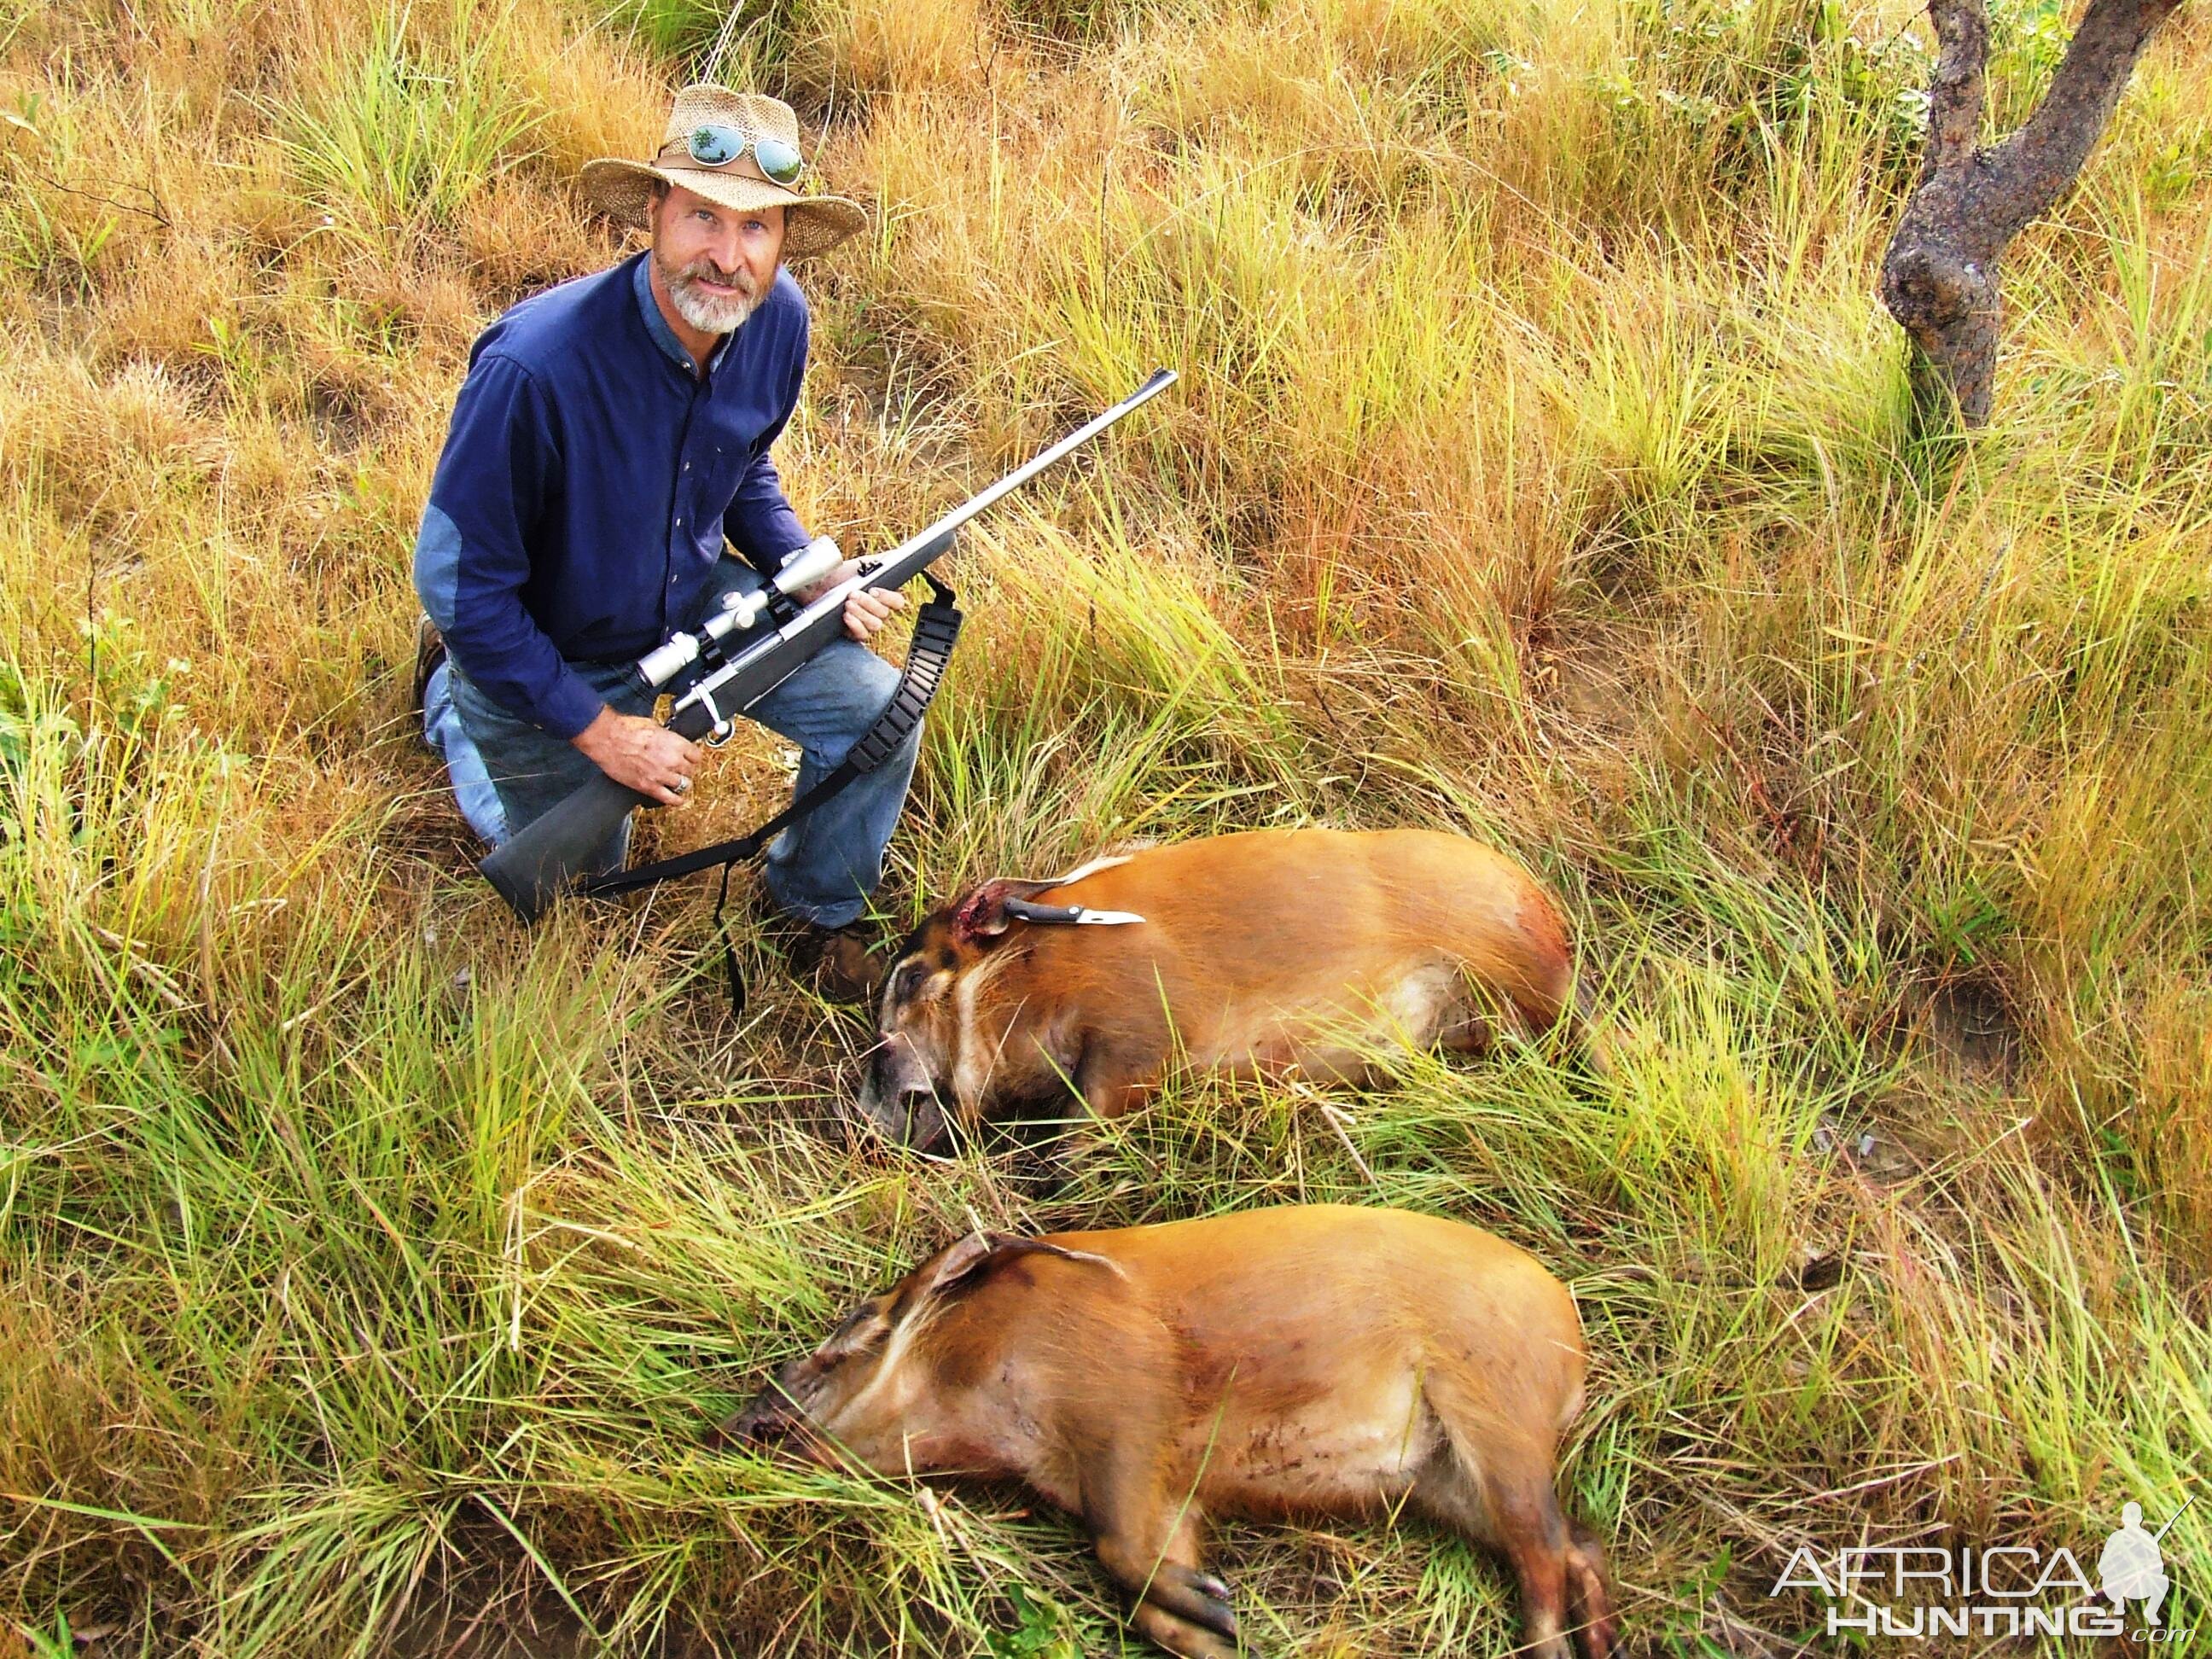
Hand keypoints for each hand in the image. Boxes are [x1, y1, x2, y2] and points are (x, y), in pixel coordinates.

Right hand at [571, 706, 700, 804]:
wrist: (607, 738)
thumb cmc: (625, 729)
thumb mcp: (653, 726)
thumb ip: (667, 737)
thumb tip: (670, 740)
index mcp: (675, 743)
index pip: (696, 756)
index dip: (692, 757)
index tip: (690, 758)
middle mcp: (672, 760)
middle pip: (690, 771)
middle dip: (686, 770)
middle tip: (681, 769)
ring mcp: (661, 775)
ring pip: (683, 785)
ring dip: (681, 783)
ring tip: (677, 782)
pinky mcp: (648, 787)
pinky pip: (669, 798)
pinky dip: (676, 800)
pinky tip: (678, 799)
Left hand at [792, 557, 906, 642]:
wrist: (816, 586)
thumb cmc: (839, 576)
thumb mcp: (859, 564)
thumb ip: (880, 560)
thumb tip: (896, 554)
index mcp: (881, 595)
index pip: (896, 601)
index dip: (888, 597)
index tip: (873, 589)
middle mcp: (876, 611)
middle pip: (884, 613)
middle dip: (868, 603)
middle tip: (853, 594)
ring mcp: (866, 622)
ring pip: (875, 624)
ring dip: (862, 614)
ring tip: (848, 604)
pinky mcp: (854, 632)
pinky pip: (862, 634)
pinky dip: (856, 625)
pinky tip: (846, 616)